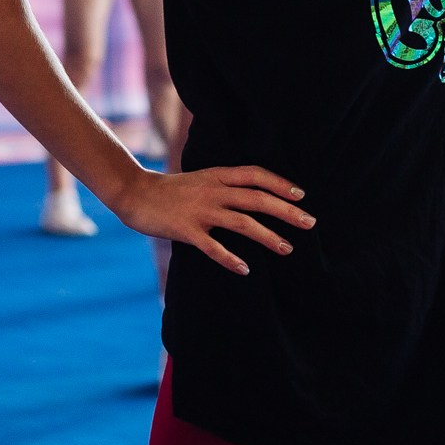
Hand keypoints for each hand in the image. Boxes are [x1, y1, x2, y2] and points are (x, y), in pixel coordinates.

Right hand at [109, 165, 312, 275]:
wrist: (135, 193)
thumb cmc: (171, 189)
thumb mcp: (201, 178)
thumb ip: (225, 184)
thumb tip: (254, 194)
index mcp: (217, 175)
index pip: (255, 175)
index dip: (280, 184)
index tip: (301, 196)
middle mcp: (213, 191)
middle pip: (257, 199)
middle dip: (286, 211)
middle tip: (309, 223)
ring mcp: (200, 211)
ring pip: (242, 223)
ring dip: (268, 236)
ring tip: (287, 249)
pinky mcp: (186, 231)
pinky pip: (213, 247)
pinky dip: (230, 258)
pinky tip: (246, 269)